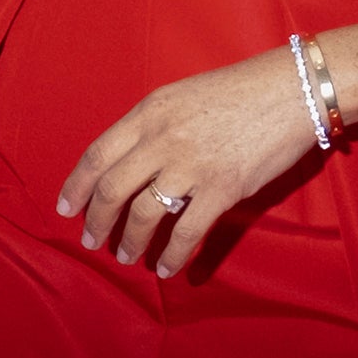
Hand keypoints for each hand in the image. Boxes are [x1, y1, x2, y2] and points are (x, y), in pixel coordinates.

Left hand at [59, 45, 323, 278]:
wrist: (292, 89)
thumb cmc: (238, 91)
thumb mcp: (181, 96)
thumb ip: (152, 127)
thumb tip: (128, 164)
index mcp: (149, 112)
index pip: (97, 154)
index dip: (77, 186)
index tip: (66, 208)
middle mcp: (162, 138)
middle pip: (112, 189)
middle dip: (96, 221)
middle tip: (91, 242)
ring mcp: (192, 165)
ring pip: (144, 215)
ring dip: (130, 242)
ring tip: (127, 256)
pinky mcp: (223, 188)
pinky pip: (186, 232)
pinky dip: (171, 255)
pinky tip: (166, 267)